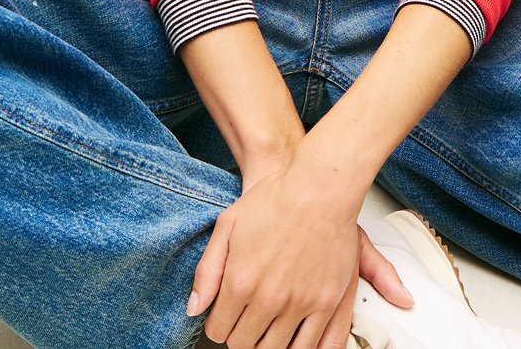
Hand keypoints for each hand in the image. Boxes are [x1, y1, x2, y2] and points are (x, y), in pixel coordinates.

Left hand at [187, 158, 412, 348]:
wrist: (320, 187)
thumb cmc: (275, 199)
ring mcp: (300, 304)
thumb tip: (194, 309)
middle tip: (244, 319)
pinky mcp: (326, 303)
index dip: (218, 324)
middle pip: (244, 345)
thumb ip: (207, 270)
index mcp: (240, 281)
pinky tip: (291, 336)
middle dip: (239, 334)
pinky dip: (297, 348)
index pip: (218, 330)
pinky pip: (311, 347)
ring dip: (266, 343)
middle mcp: (269, 299)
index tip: (224, 316)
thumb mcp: (227, 225)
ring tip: (266, 326)